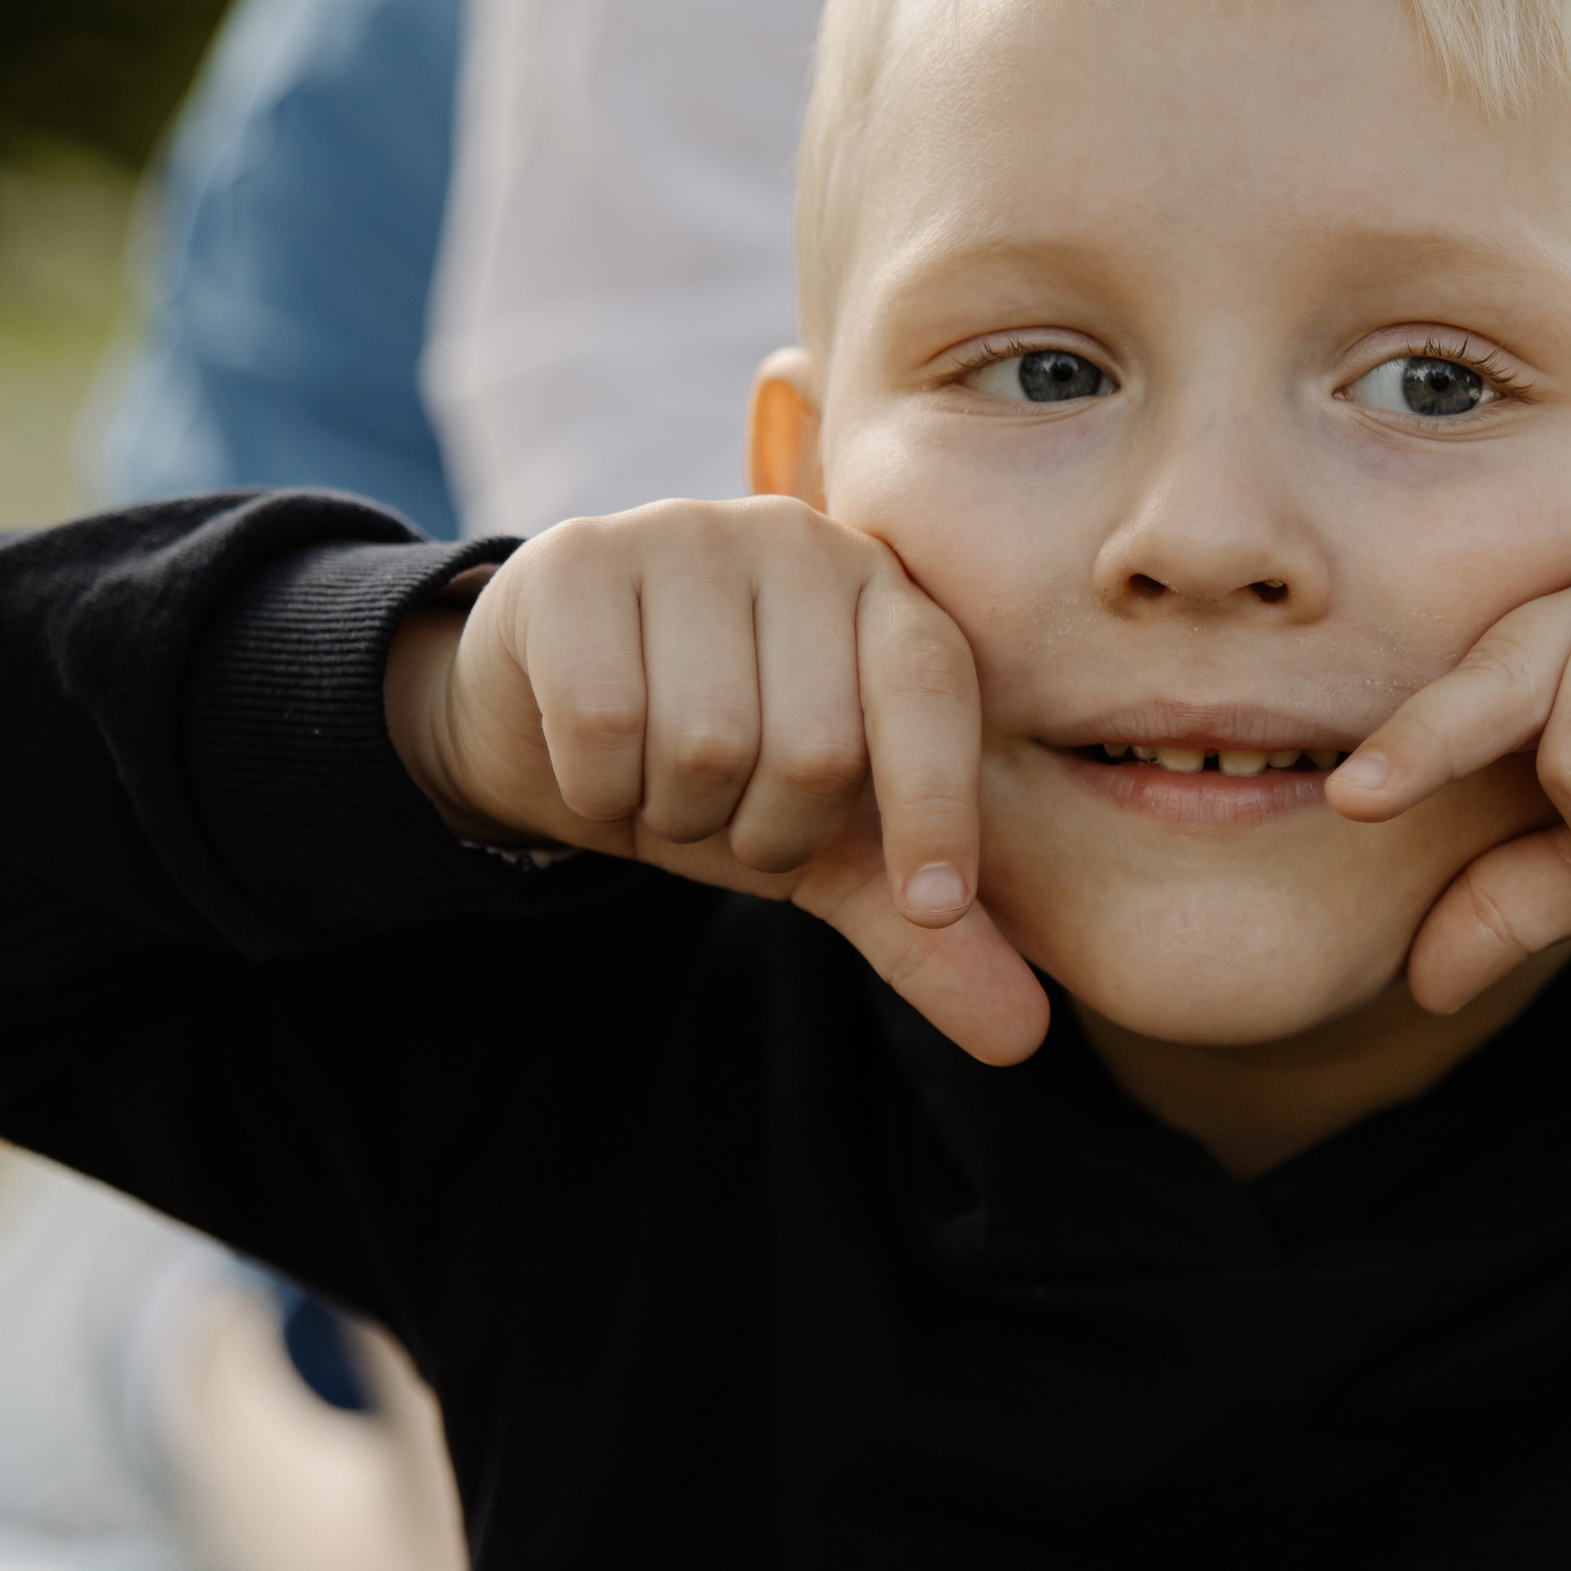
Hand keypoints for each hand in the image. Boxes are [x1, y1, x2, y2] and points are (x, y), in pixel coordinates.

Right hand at [383, 501, 1047, 1063]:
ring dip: (676, 812)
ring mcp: (682, 533)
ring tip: (663, 780)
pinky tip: (596, 757)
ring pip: (706, 742)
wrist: (547, 718)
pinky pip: (604, 720)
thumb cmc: (719, 773)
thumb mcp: (826, 852)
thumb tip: (1023, 1037)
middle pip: (815, 745)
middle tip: (730, 812)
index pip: (931, 688)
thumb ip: (924, 934)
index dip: (937, 807)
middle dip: (766, 829)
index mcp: (882, 593)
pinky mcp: (575, 557)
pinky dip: (598, 784)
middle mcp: (796, 540)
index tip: (933, 905)